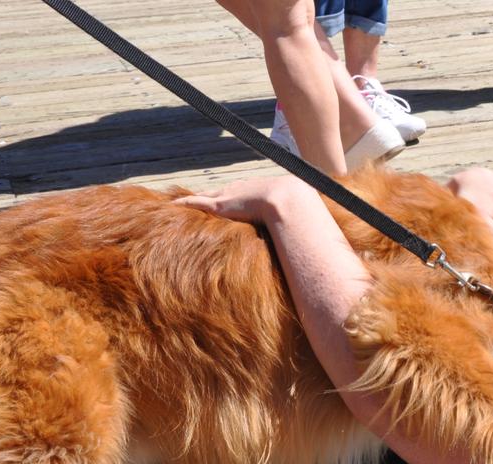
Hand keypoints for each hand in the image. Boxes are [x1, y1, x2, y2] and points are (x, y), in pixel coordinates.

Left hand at [173, 175, 310, 222]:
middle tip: (209, 198)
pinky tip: (173, 205)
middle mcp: (243, 190)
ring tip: (186, 202)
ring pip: (208, 196)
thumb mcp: (302, 218)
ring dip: (197, 200)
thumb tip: (319, 244)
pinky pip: (198, 203)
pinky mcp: (221, 205)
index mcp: (260, 191)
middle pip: (224, 191)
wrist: (291, 201)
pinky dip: (186, 204)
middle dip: (216, 195)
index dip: (237, 196)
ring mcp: (231, 197)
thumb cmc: (301, 211)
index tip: (234, 198)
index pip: (244, 192)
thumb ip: (304, 230)